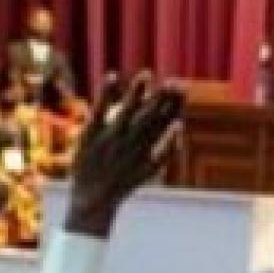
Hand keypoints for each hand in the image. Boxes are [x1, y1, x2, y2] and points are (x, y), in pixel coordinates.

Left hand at [68, 72, 184, 237]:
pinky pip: (99, 111)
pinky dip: (106, 94)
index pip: (164, 121)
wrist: (94, 198)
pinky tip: (112, 77)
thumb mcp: (151, 169)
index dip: (174, 104)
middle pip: (150, 115)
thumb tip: (180, 124)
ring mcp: (111, 138)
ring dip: (137, 93)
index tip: (183, 87)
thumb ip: (168, 149)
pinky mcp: (90, 135)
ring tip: (146, 74)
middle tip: (175, 81)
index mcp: (147, 148)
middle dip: (163, 98)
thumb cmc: (123, 182)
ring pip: (128, 112)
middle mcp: (131, 142)